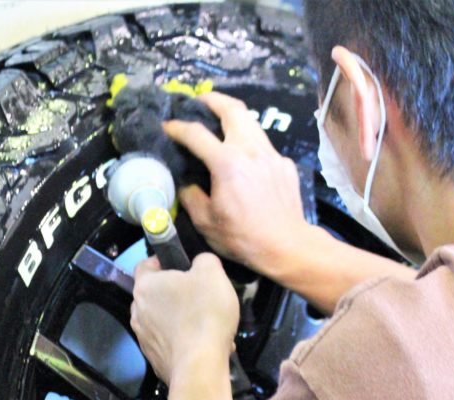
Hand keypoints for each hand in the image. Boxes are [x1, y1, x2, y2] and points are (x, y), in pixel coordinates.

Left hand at [130, 253, 238, 383]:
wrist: (199, 366)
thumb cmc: (204, 313)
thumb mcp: (212, 274)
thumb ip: (204, 260)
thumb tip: (200, 263)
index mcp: (145, 286)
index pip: (145, 265)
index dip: (162, 261)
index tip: (181, 265)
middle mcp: (138, 311)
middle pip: (154, 294)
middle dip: (175, 293)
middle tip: (199, 295)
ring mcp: (143, 337)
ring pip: (162, 320)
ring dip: (181, 319)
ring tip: (206, 324)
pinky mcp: (153, 358)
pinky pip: (168, 342)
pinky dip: (183, 340)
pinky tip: (203, 343)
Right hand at [164, 92, 313, 278]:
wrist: (286, 245)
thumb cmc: (242, 237)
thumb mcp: (205, 221)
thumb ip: (190, 196)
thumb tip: (186, 183)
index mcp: (227, 163)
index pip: (196, 134)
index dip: (177, 127)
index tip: (167, 126)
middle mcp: (250, 150)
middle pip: (232, 110)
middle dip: (214, 100)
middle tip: (200, 100)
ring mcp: (271, 155)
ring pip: (251, 123)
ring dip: (233, 116)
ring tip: (220, 120)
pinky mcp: (284, 164)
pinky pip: (263, 145)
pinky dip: (248, 143)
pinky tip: (243, 156)